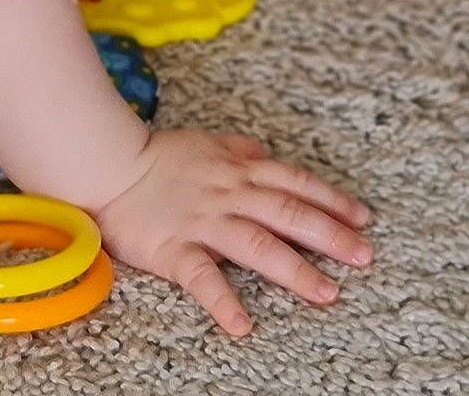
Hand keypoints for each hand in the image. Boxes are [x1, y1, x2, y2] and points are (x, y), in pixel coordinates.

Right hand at [93, 127, 372, 336]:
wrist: (105, 165)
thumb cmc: (156, 158)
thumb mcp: (205, 142)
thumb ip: (238, 150)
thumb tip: (265, 155)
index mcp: (237, 171)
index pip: (294, 182)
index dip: (330, 200)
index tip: (362, 218)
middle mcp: (228, 196)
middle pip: (288, 213)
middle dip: (330, 235)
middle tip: (363, 257)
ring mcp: (203, 223)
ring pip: (258, 245)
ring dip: (295, 270)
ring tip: (326, 294)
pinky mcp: (174, 250)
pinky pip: (202, 278)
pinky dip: (223, 302)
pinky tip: (243, 325)